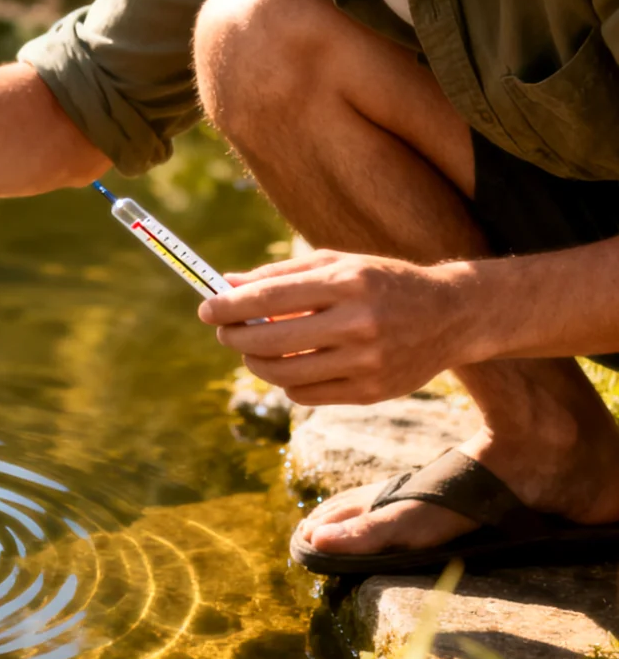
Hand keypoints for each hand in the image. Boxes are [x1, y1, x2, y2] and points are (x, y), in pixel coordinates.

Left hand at [197, 249, 486, 405]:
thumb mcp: (338, 263)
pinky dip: (287, 382)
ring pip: (283, 374)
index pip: (268, 299)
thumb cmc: (382, 281)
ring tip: (253, 350)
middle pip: (269, 341)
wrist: (452, 315)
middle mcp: (358, 323)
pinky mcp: (372, 392)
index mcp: (347, 283)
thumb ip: (281, 274)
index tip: (206, 309)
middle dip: (234, 337)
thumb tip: (227, 285)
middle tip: (225, 331)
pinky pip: (305, 395)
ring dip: (255, 363)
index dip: (228, 307)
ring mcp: (367, 362)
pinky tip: (289, 366)